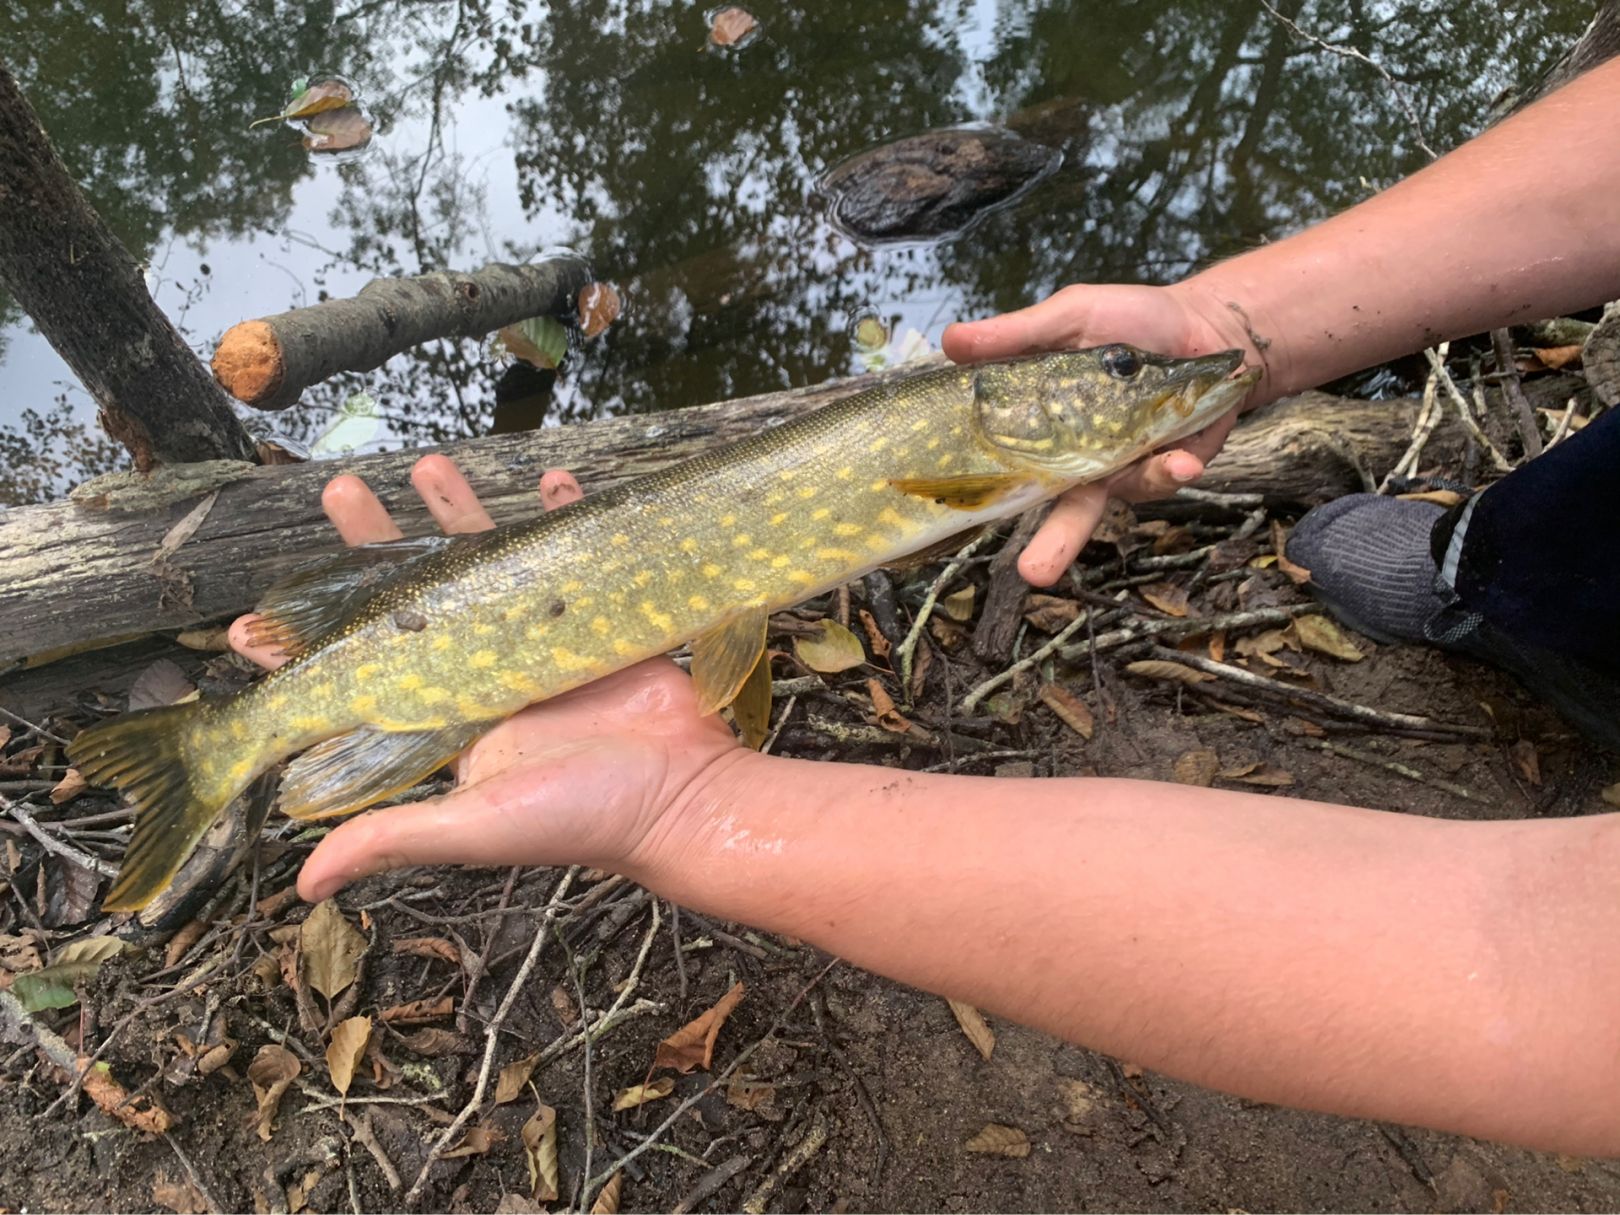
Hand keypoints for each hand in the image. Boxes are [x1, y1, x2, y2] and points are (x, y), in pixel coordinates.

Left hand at [229, 455, 746, 901]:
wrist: (682, 798)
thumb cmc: (580, 820)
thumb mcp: (475, 827)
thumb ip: (391, 838)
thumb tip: (302, 888)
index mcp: (448, 720)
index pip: (361, 678)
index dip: (306, 650)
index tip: (253, 623)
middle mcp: (486, 673)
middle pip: (416, 596)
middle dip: (375, 545)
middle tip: (341, 493)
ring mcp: (542, 639)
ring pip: (488, 561)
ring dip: (460, 512)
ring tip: (428, 463)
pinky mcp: (598, 617)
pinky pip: (575, 552)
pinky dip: (565, 516)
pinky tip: (552, 481)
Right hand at [942, 282, 1262, 584]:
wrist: (1204, 325)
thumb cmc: (1129, 322)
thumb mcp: (1070, 317)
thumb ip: (1016, 335)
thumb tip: (949, 342)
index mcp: (1046, 430)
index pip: (1008, 469)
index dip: (986, 494)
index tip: (961, 514)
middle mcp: (1082, 461)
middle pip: (1061, 512)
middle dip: (1050, 547)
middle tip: (1032, 574)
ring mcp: (1126, 468)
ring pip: (1126, 498)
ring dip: (1142, 487)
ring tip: (1172, 468)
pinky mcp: (1171, 466)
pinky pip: (1166, 478)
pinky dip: (1176, 469)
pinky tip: (1185, 460)